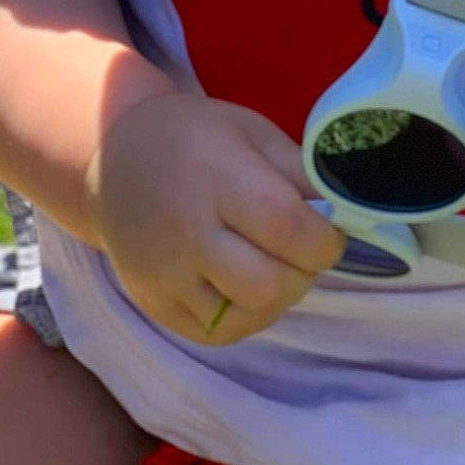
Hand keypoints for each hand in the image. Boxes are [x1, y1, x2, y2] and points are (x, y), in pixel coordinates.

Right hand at [84, 92, 345, 345]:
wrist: (116, 159)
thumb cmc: (198, 137)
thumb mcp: (251, 131)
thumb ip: (299, 171)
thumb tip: (347, 208)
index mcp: (216, 176)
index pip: (286, 227)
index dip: (325, 240)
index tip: (330, 232)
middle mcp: (186, 231)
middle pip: (267, 284)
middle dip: (303, 273)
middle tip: (300, 250)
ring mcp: (165, 274)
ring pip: (245, 316)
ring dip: (276, 297)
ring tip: (273, 264)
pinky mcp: (154, 303)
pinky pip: (217, 332)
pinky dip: (246, 315)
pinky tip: (246, 285)